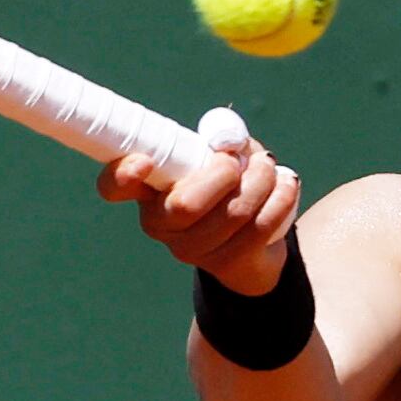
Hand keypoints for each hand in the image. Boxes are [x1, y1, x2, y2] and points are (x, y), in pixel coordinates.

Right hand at [97, 138, 299, 295]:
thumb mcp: (224, 152)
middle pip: (184, 206)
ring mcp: (189, 247)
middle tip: (239, 161)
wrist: (253, 240)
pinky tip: (286, 184)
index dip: (123, 175)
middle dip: (224, 174)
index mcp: (148, 188)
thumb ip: (223, 137)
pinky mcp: (223, 262)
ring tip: (269, 167)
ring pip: (231, 215)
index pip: (114, 186)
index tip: (145, 162)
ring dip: (260, 181)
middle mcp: (160, 222)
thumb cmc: (230, 182)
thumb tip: (227, 141)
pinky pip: (258, 229)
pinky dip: (280, 199)